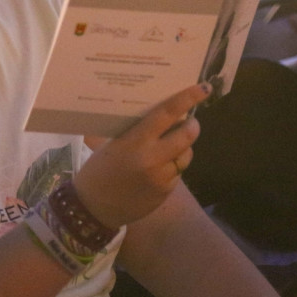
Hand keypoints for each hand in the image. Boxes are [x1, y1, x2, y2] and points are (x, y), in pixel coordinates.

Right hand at [73, 84, 206, 228]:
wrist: (93, 207)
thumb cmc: (98, 170)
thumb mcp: (113, 145)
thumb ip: (136, 131)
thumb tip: (158, 115)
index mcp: (135, 141)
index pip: (167, 114)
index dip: (187, 99)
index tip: (203, 88)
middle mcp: (152, 158)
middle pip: (186, 135)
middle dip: (192, 125)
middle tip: (190, 121)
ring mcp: (161, 177)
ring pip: (186, 155)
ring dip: (184, 147)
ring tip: (173, 145)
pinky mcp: (165, 192)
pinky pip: (178, 173)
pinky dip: (173, 166)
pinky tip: (159, 167)